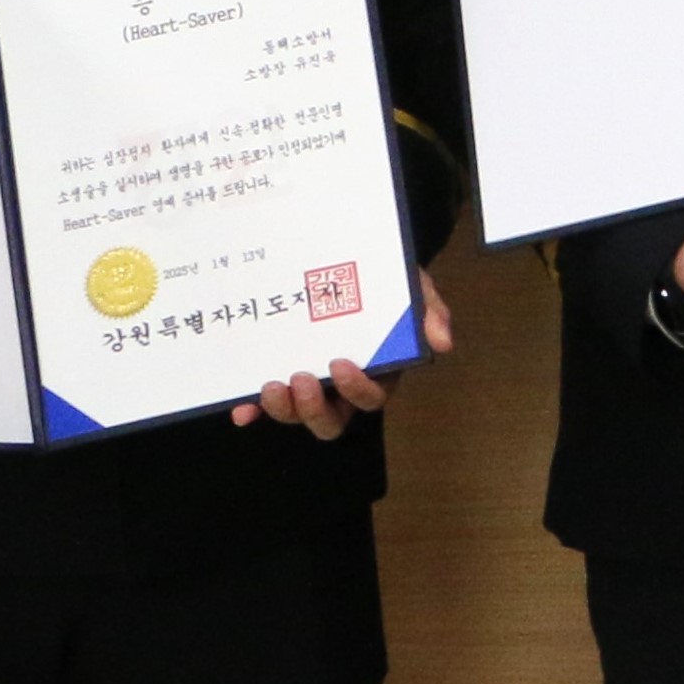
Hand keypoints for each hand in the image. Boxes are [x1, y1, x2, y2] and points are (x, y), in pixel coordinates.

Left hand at [237, 279, 455, 436]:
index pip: (371, 399)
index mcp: (378, 373)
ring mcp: (311, 384)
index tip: (339, 362)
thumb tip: (442, 344)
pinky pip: (264, 404)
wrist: (354, 262)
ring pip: (297, 415)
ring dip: (282, 409)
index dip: (356, 389)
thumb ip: (430, 312)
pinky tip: (240, 408)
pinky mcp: (281, 376)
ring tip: (268, 385)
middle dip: (312, 409)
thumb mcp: (415, 290)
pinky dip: (252, 410)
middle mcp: (342, 388)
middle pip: (330, 421)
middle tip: (299, 379)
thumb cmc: (387, 283)